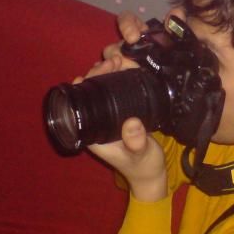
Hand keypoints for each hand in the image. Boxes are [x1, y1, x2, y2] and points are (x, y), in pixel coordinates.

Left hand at [76, 11, 167, 201]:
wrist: (152, 173)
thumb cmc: (143, 166)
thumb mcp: (141, 155)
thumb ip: (136, 142)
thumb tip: (132, 123)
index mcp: (92, 132)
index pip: (81, 103)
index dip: (85, 85)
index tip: (96, 71)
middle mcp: (96, 122)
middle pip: (90, 92)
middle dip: (99, 73)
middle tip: (115, 61)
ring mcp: (109, 116)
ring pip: (103, 89)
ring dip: (110, 72)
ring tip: (122, 60)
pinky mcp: (121, 113)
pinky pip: (116, 91)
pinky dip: (120, 78)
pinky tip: (128, 68)